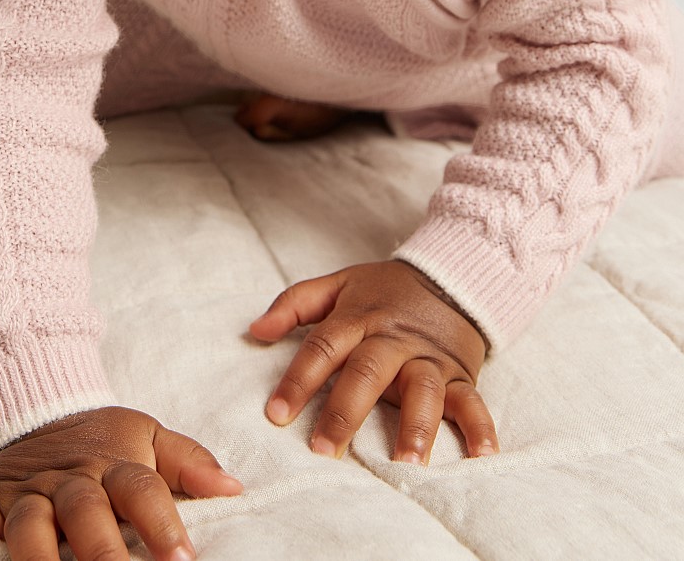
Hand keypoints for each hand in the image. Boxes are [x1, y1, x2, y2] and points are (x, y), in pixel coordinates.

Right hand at [0, 405, 243, 560]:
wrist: (40, 402)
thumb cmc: (104, 438)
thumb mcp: (149, 438)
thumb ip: (189, 462)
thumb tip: (234, 488)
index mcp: (115, 465)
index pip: (143, 491)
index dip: (163, 524)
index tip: (184, 560)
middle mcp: (72, 481)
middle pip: (87, 513)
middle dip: (102, 553)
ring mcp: (29, 492)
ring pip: (30, 526)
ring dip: (36, 557)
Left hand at [248, 260, 498, 464]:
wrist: (450, 275)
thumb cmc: (385, 291)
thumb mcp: (338, 285)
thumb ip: (294, 304)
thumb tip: (255, 330)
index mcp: (359, 318)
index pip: (323, 347)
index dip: (298, 379)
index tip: (276, 413)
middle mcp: (393, 341)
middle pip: (367, 373)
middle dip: (345, 412)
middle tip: (324, 449)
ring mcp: (429, 359)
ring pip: (423, 390)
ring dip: (416, 426)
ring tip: (405, 461)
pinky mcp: (461, 375)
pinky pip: (473, 403)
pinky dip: (481, 429)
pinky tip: (482, 456)